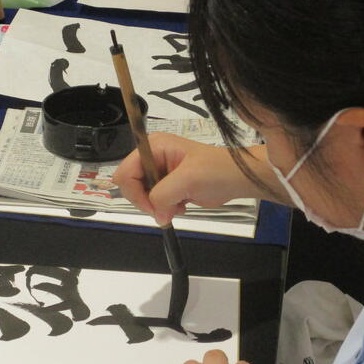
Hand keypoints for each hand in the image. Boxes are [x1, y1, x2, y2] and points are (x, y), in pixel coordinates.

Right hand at [112, 133, 267, 224]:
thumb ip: (163, 195)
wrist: (237, 178)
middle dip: (147, 201)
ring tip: (178, 205)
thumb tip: (157, 216)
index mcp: (153, 147)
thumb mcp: (188, 179)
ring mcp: (159, 171)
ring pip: (142, 196)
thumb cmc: (216, 171)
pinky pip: (154, 201)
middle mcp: (152, 157)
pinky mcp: (168, 184)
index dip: (134, 192)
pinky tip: (181, 205)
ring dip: (157, 206)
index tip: (153, 206)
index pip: (125, 172)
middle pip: (130, 185)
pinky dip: (164, 208)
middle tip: (166, 209)